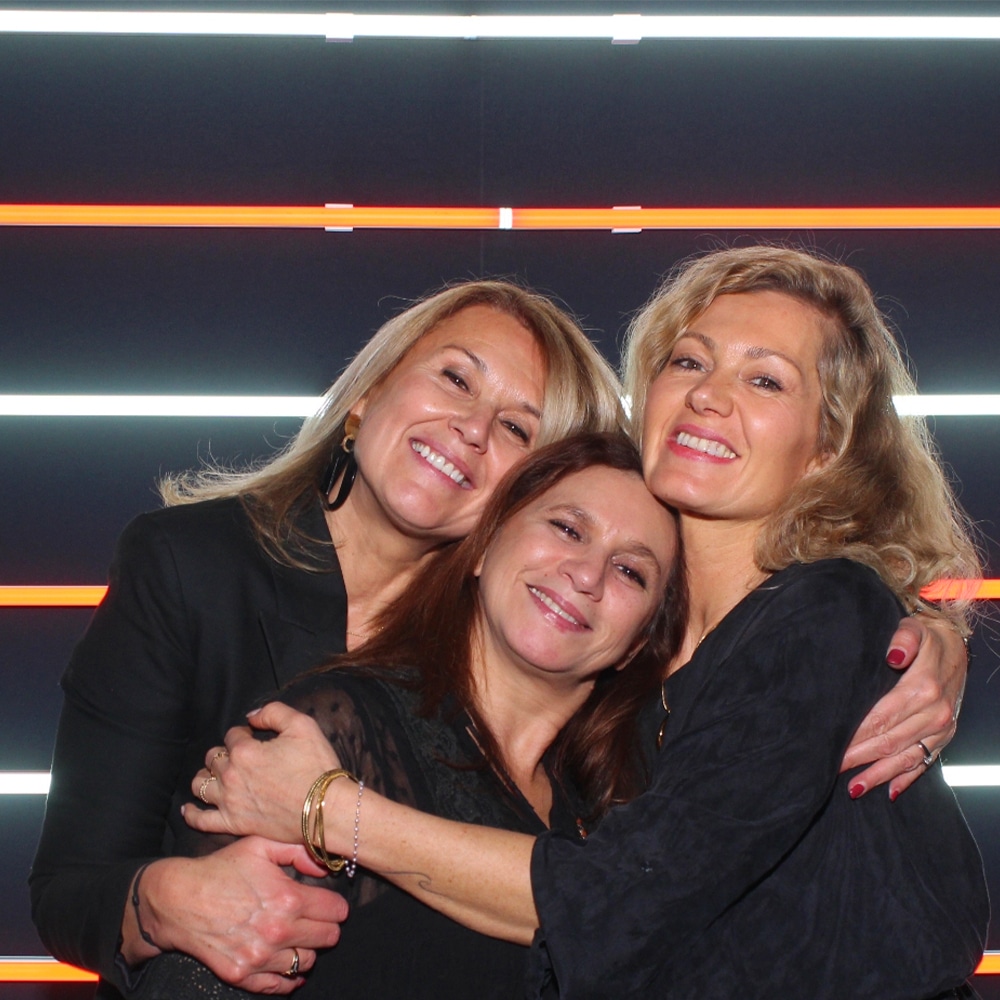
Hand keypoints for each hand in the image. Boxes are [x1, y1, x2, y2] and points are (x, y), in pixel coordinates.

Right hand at [130, 838, 347, 993]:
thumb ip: (298, 851)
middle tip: (316, 919)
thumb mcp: (260, 846)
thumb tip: (325, 868)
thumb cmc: (221, 868)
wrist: (178, 899)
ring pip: (307, 962)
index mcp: (288, 899)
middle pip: (328, 939)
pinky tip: (289, 963)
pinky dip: (289, 977)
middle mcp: (278, 932)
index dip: (336, 906)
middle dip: (326, 927)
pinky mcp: (242, 975)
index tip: (330, 903)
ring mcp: (260, 957)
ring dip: (307, 950)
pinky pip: (280, 986)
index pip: (335, 912)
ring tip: (298, 937)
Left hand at [186, 702, 340, 842]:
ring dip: (206, 776)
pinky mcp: (233, 824)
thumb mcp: (303, 725)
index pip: (233, 734)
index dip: (245, 733)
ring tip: (215, 775)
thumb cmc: (316, 767)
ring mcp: (229, 802)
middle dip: (225, 752)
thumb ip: (274, 712)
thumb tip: (252, 717)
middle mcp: (231, 775)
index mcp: (244, 750)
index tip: (256, 738)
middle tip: (242, 757)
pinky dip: (192, 813)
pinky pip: (201, 820)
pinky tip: (189, 807)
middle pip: (213, 757)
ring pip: (201, 785)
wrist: (325, 808)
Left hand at [841, 615, 966, 798]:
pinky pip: (926, 762)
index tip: (833, 745)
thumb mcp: (913, 629)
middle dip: (859, 757)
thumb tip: (892, 656)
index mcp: (923, 688)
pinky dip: (907, 778)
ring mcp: (941, 727)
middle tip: (831, 768)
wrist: (957, 646)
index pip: (881, 718)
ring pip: (906, 758)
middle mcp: (934, 712)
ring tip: (854, 788)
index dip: (856, 734)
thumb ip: (902, 640)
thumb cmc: (927, 637)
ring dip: (879, 775)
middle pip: (890, 741)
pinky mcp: (945, 736)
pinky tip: (890, 791)